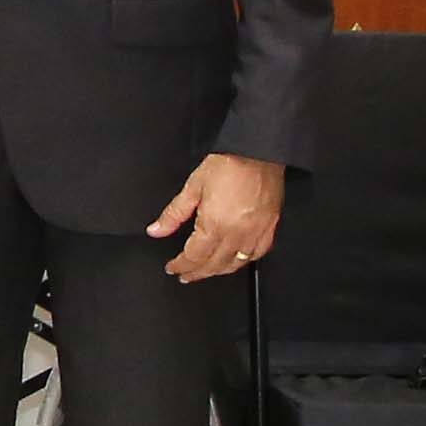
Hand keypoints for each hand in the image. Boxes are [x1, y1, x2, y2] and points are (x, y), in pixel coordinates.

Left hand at [151, 151, 285, 283]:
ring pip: (235, 264)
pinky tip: (236, 260)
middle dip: (196, 272)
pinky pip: (258, 254)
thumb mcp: (193, 186)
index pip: (194, 256)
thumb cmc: (229, 164)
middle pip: (213, 265)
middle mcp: (236, 234)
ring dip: (218, 271)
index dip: (181, 265)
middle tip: (185, 275)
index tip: (173, 268)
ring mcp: (255, 233)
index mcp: (215, 225)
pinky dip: (244, 261)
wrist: (259, 150)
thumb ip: (173, 214)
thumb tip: (156, 230)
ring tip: (206, 271)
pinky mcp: (270, 227)